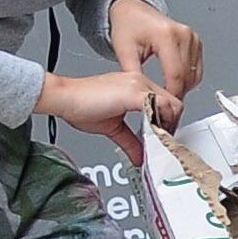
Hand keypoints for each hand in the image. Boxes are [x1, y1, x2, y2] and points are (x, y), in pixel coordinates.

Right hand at [41, 67, 176, 153]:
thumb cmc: (81, 105)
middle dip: (171, 125)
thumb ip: (130, 141)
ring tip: (157, 140)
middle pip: (173, 102)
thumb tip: (139, 157)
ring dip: (168, 125)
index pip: (166, 102)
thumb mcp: (113, 127)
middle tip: (162, 141)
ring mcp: (138, 84)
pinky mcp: (133, 92)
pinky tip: (152, 134)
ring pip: (170, 103)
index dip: (168, 121)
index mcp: (137, 85)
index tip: (162, 136)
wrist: (64, 96)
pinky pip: (158, 105)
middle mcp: (140, 81)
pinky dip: (160, 122)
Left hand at [105, 0, 202, 106]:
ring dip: (183, 88)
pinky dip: (188, 80)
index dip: (171, 95)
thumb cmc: (128, 25)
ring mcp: (192, 37)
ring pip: (195, 75)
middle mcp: (184, 34)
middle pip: (187, 76)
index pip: (175, 74)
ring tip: (167, 97)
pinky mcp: (196, 42)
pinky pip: (197, 69)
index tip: (163, 109)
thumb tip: (143, 97)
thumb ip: (134, 75)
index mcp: (166, 35)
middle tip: (165, 108)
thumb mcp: (124, 50)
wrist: (134, 10)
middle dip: (177, 95)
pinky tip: (174, 84)